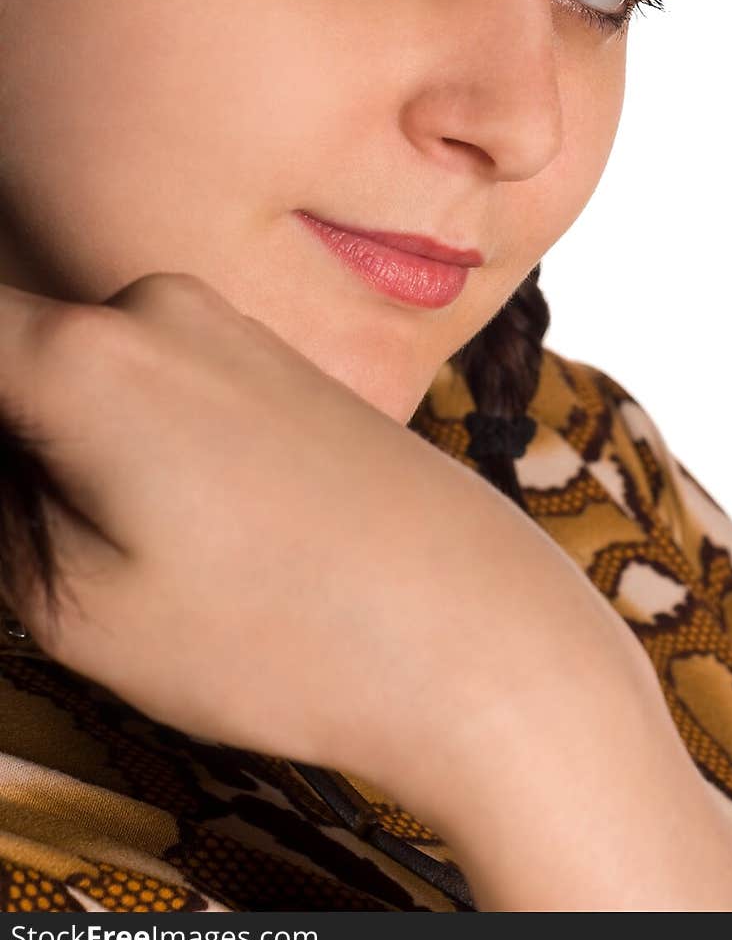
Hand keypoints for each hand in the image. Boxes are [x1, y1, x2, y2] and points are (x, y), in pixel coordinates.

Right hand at [0, 273, 640, 809]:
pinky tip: (193, 530)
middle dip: (17, 451)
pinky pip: (159, 383)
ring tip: (144, 559)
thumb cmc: (279, 636)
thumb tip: (14, 457)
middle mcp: (157, 304)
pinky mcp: (274, 361)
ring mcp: (228, 327)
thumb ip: (1, 508)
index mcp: (87, 353)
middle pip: (18, 360)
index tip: (18, 502)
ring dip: (72, 452)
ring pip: (88, 377)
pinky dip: (133, 442)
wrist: (476, 634)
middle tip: (61, 555)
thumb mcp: (77, 605)